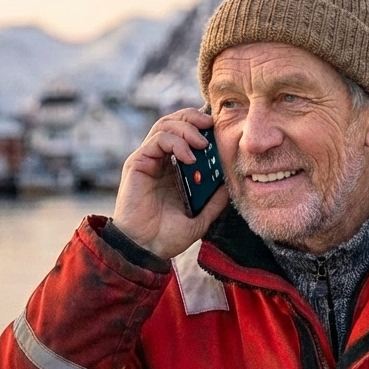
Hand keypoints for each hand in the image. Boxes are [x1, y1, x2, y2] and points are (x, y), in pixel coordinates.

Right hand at [111, 108, 229, 259]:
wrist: (145, 249)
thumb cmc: (167, 237)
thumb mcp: (201, 218)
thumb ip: (215, 201)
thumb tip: (231, 183)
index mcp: (174, 169)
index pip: (187, 134)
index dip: (202, 126)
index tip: (220, 128)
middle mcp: (160, 160)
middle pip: (175, 122)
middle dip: (194, 118)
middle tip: (212, 124)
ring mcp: (148, 160)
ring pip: (165, 125)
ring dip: (187, 129)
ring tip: (202, 144)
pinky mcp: (137, 163)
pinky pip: (156, 140)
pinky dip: (175, 142)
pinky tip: (189, 157)